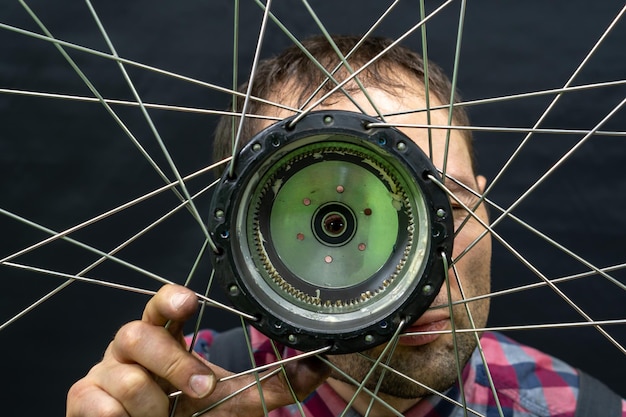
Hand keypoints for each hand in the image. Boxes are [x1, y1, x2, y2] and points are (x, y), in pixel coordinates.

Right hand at [67, 284, 329, 416]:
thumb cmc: (188, 412)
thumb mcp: (232, 399)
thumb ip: (273, 384)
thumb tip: (320, 367)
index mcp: (164, 335)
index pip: (161, 304)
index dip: (170, 298)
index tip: (189, 301)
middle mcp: (130, 345)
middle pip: (139, 335)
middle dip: (174, 364)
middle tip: (202, 389)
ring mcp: (103, 370)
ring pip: (125, 377)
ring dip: (154, 406)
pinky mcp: (83, 399)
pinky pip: (95, 403)